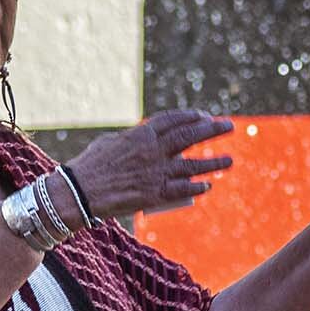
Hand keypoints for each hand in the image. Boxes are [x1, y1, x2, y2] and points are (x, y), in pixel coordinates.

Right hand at [68, 110, 235, 218]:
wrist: (80, 192)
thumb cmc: (90, 165)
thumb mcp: (111, 142)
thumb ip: (133, 138)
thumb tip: (146, 137)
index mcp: (140, 134)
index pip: (173, 120)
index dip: (190, 116)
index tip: (204, 115)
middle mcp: (152, 151)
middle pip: (189, 137)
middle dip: (212, 130)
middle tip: (229, 126)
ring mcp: (155, 173)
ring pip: (192, 165)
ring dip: (213, 162)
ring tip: (229, 160)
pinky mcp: (154, 194)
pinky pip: (181, 190)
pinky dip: (196, 187)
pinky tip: (207, 185)